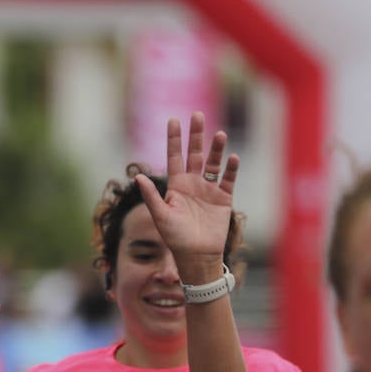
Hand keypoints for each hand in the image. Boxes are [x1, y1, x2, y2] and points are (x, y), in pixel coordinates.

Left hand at [135, 112, 237, 265]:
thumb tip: (137, 176)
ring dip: (215, 149)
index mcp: (176, 186)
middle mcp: (192, 184)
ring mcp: (209, 190)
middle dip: (195, 135)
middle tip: (197, 115)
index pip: (174, 157)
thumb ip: (151, 196)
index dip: (174, 139)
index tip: (173, 120)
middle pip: (194, 154)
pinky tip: (232, 158)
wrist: (197, 256)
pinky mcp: (223, 199)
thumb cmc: (175, 238)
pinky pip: (228, 179)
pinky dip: (231, 169)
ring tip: (219, 134)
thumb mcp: (161, 216)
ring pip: (213, 163)